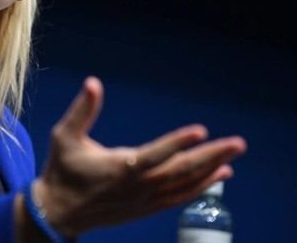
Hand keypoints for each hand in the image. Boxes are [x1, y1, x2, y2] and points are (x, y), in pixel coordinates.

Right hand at [32, 76, 246, 237]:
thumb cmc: (62, 170)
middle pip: (180, 170)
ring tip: (233, 157)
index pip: (155, 154)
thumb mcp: (64, 136)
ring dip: (211, 170)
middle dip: (210, 156)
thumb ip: (81, 111)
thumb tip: (93, 83)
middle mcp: (138, 185)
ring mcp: (145, 199)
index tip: (200, 131)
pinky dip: (200, 187)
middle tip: (237, 144)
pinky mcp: (147, 207)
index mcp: (120, 167)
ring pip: (184, 184)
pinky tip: (218, 176)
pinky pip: (179, 197)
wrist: (59, 212)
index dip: (177, 143)